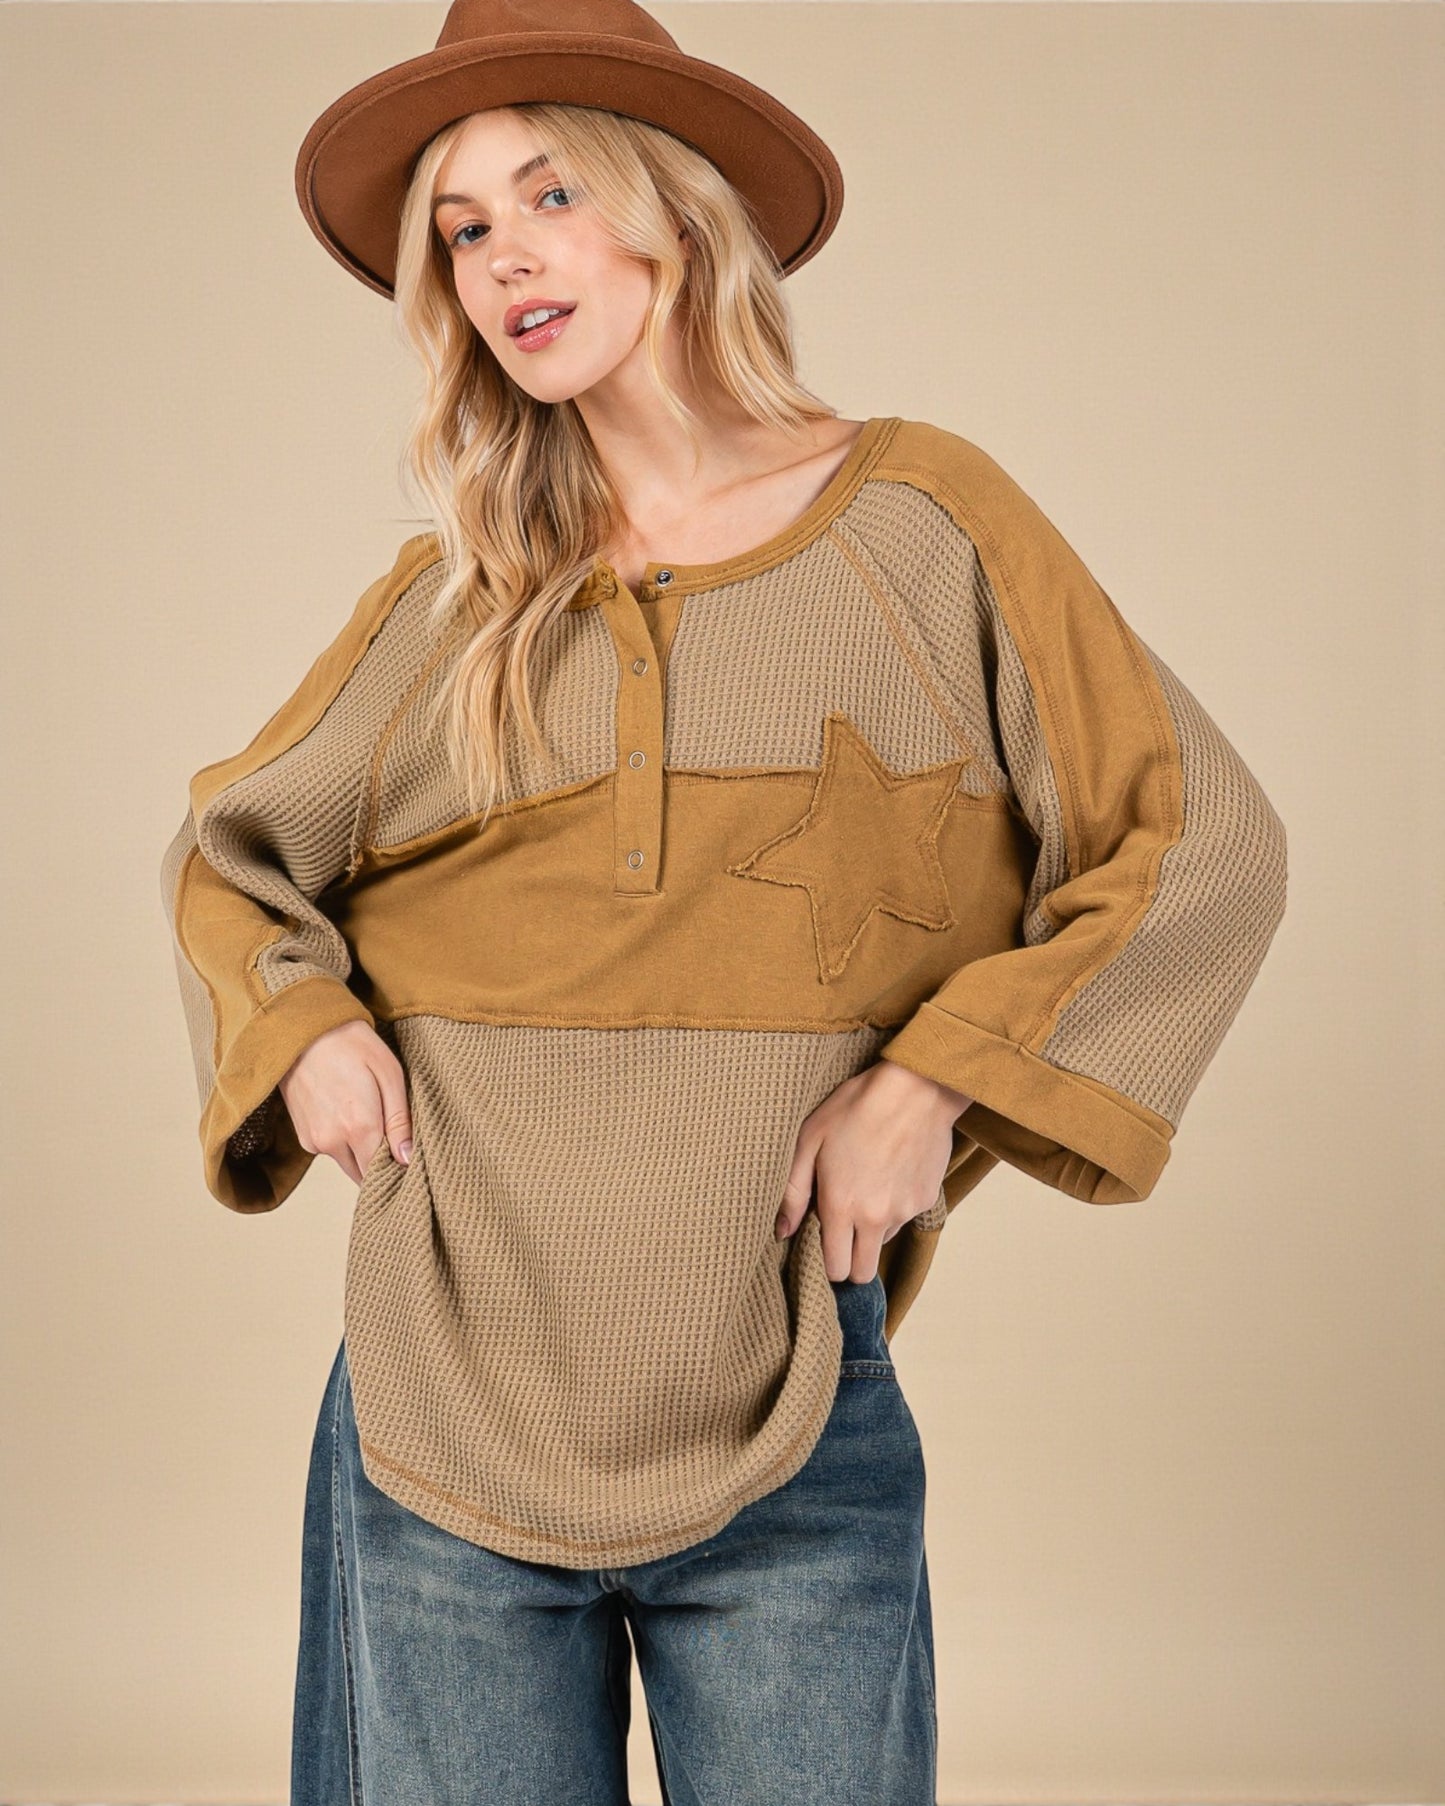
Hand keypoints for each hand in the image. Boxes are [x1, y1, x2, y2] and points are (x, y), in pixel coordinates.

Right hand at [278, 1019, 413, 1185]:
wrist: (304, 1031)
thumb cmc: (352, 1046)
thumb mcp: (389, 1075)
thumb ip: (400, 1122)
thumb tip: (407, 1159)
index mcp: (359, 1128)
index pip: (382, 1174)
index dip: (397, 1169)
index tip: (406, 1155)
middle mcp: (333, 1142)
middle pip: (364, 1175)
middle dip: (380, 1164)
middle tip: (391, 1135)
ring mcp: (314, 1142)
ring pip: (348, 1164)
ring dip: (361, 1153)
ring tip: (369, 1117)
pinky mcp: (303, 1138)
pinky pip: (331, 1152)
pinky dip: (343, 1143)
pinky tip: (347, 1113)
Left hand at [774, 1062, 972, 1282]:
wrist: (915, 1088)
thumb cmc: (855, 1107)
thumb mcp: (809, 1139)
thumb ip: (792, 1191)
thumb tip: (781, 1230)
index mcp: (842, 1207)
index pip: (835, 1269)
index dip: (826, 1262)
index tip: (821, 1242)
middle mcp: (876, 1218)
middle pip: (863, 1272)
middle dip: (850, 1261)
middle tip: (842, 1232)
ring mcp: (905, 1210)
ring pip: (884, 1242)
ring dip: (872, 1228)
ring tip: (866, 1187)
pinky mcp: (927, 1199)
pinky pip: (906, 1216)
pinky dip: (896, 1205)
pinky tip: (889, 1172)